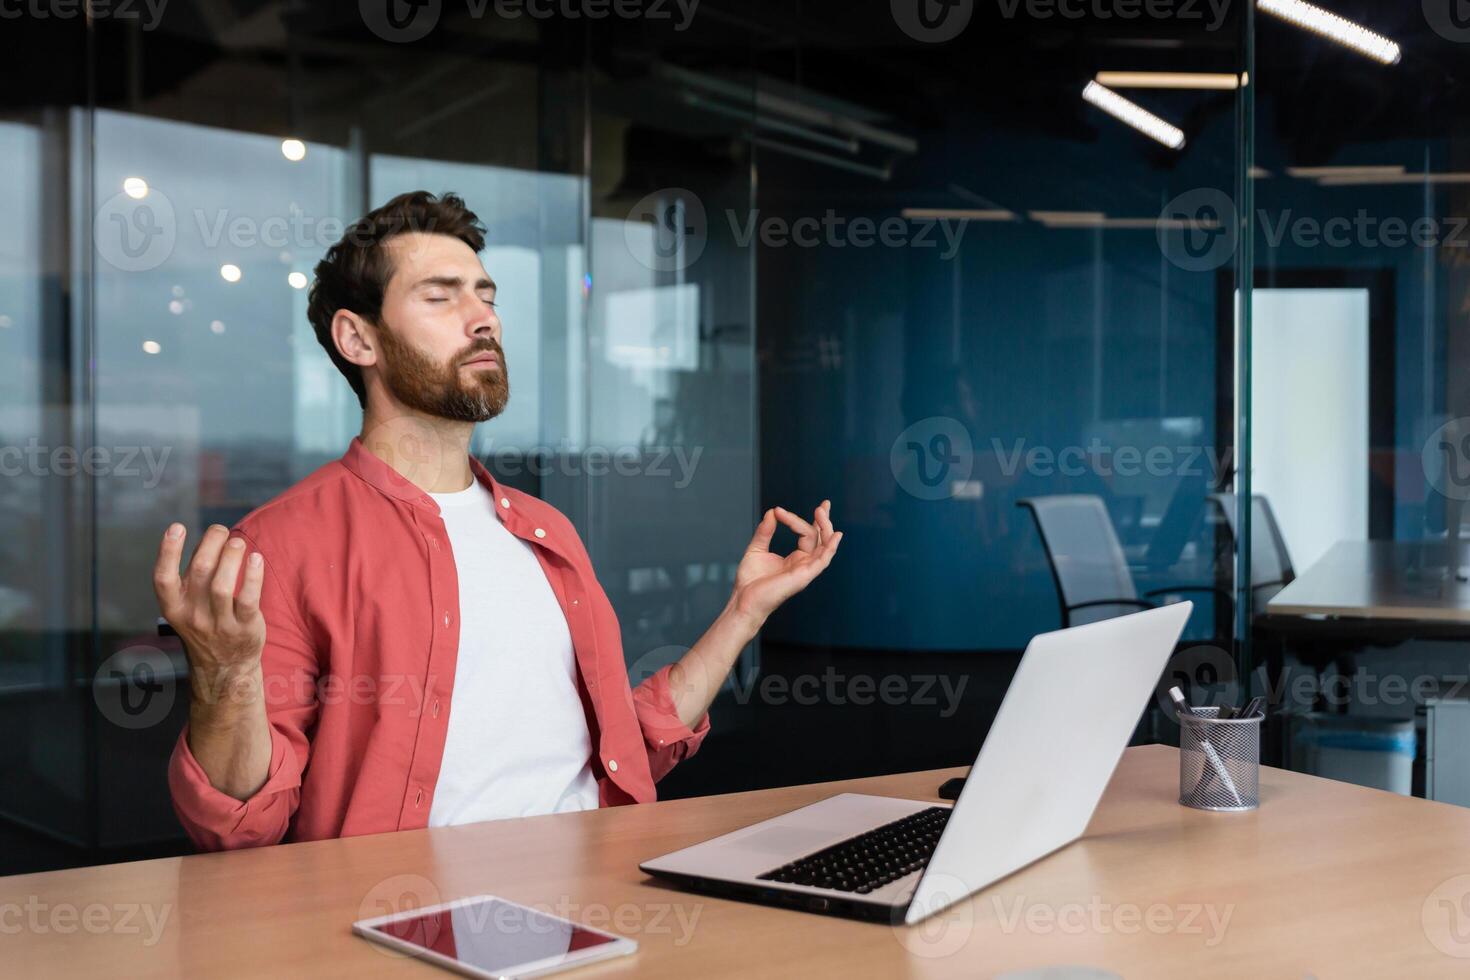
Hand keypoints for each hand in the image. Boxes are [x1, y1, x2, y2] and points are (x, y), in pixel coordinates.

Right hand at [153, 523, 266, 703]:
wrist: (224, 668)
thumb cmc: (206, 625)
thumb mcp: (187, 607)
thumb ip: (192, 578)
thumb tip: (209, 538)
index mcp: (174, 607)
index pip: (163, 578)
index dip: (168, 551)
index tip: (177, 526)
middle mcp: (193, 616)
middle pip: (200, 570)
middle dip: (211, 542)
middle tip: (221, 531)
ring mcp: (218, 623)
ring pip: (223, 583)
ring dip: (232, 555)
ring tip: (238, 543)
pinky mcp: (244, 627)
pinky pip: (248, 598)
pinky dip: (253, 575)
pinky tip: (256, 558)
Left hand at [730, 501, 842, 626]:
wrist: (744, 600)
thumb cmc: (750, 581)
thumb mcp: (756, 549)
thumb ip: (765, 531)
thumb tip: (772, 512)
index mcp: (795, 559)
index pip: (805, 534)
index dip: (794, 519)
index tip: (777, 511)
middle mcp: (804, 564)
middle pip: (820, 538)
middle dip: (824, 520)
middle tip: (824, 504)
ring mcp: (805, 570)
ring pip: (824, 546)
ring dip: (826, 528)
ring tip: (821, 511)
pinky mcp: (804, 576)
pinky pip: (823, 560)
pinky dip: (830, 547)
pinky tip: (835, 535)